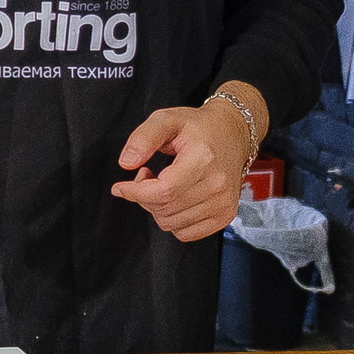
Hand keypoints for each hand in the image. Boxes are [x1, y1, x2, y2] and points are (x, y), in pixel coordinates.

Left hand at [111, 99, 251, 242]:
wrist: (232, 133)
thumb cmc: (199, 127)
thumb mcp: (166, 119)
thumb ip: (143, 138)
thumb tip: (127, 162)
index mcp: (203, 159)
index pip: (163, 191)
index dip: (136, 192)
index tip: (121, 187)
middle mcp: (217, 184)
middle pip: (164, 209)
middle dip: (144, 196)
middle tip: (147, 176)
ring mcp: (223, 203)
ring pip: (171, 224)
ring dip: (158, 208)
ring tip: (163, 184)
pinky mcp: (225, 215)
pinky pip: (185, 233)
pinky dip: (173, 220)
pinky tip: (175, 199)